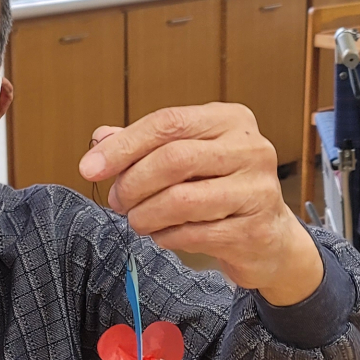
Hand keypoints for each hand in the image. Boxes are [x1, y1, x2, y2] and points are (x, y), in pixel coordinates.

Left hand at [78, 102, 323, 304]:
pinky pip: (193, 234)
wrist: (270, 238)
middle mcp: (251, 149)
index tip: (89, 167)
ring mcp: (258, 190)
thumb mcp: (187, 158)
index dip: (123, 146)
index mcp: (231, 120)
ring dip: (145, 215)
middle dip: (132, 184)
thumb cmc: (221, 189)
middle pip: (173, 159)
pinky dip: (166, 237)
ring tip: (138, 220)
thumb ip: (145, 146)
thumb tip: (100, 139)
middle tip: (117, 201)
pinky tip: (163, 235)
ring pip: (181, 200)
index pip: (168, 123)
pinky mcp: (255, 230)